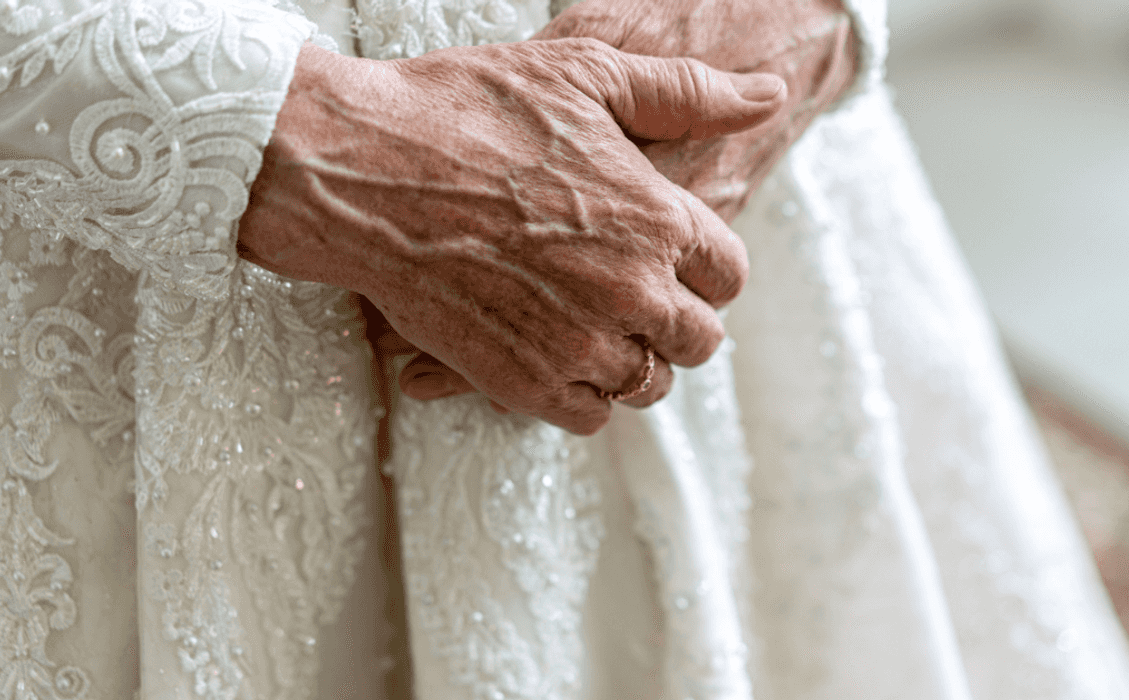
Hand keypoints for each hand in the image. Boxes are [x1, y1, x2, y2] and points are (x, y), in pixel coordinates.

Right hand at [392, 0, 857, 405]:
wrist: (360, 170)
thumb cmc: (467, 111)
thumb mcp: (589, 73)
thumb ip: (690, 91)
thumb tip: (768, 94)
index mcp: (658, 221)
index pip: (728, 276)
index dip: (704, 266)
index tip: (672, 257)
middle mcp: (631, 293)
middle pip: (698, 341)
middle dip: (676, 319)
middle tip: (632, 293)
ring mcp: (577, 347)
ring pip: (646, 384)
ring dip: (633, 359)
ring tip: (595, 325)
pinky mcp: (523, 384)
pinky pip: (588, 416)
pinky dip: (582, 393)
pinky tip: (556, 352)